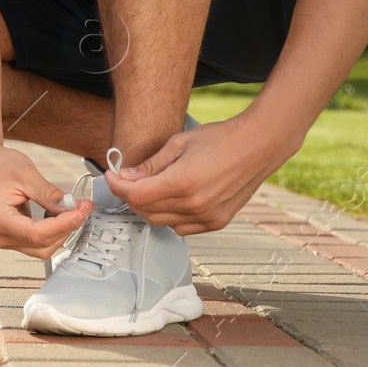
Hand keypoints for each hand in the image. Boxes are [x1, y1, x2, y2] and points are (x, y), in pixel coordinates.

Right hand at [0, 143, 92, 257]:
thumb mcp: (26, 174)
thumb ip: (50, 195)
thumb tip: (72, 208)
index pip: (37, 233)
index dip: (63, 224)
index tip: (81, 211)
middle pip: (41, 244)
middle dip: (66, 227)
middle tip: (82, 207)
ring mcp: (2, 238)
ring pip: (41, 247)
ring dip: (59, 231)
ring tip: (69, 209)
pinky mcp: (8, 237)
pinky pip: (35, 242)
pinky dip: (50, 231)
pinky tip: (55, 213)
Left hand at [103, 114, 296, 234]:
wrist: (257, 147)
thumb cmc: (218, 139)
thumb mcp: (178, 144)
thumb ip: (151, 165)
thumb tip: (126, 176)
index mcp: (181, 183)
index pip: (135, 195)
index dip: (117, 186)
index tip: (110, 175)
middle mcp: (193, 206)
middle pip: (145, 211)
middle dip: (130, 196)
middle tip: (127, 179)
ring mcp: (206, 218)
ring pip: (161, 222)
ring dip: (149, 207)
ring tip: (150, 187)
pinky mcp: (216, 223)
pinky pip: (181, 227)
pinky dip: (169, 216)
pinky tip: (172, 198)